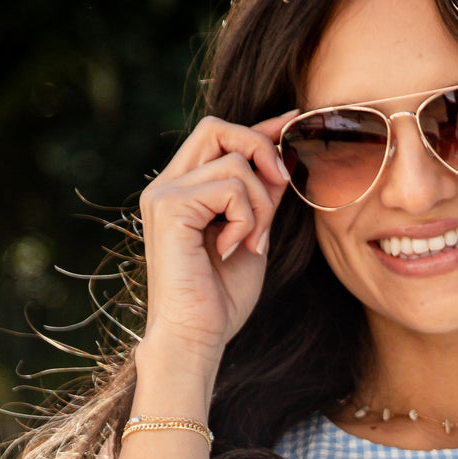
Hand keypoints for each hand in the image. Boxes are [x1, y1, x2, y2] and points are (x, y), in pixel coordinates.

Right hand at [137, 110, 297, 385]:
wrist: (195, 337)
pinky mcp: (169, 208)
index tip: (294, 121)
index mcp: (181, 191)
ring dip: (261, 204)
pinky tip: (234, 249)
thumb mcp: (252, 236)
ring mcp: (163, 195)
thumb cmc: (220, 299)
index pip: (218, 137)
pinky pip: (230, 187)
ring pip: (235, 163)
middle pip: (217, 128)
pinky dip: (246, 218)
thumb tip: (284, 157)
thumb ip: (261, 197)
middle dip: (261, 149)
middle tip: (282, 187)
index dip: (258, 128)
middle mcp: (166, 186)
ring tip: (252, 242)